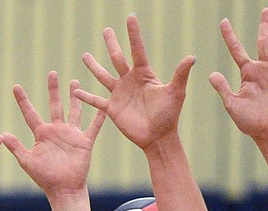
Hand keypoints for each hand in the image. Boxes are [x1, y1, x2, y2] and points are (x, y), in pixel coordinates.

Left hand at [2, 71, 104, 199]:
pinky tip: (104, 104)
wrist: (64, 190)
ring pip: (74, 110)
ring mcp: (71, 134)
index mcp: (42, 134)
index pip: (30, 113)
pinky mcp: (85, 141)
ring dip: (75, 96)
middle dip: (53, 90)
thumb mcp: (27, 161)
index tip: (15, 87)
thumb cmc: (45, 178)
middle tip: (52, 73)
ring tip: (75, 82)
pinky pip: (94, 126)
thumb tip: (1, 135)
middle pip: (55, 105)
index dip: (23, 100)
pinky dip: (100, 115)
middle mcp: (57, 130)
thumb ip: (16, 147)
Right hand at [74, 14, 194, 150]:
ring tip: (85, 55)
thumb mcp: (176, 93)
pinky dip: (86, 96)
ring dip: (94, 67)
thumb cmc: (169, 115)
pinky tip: (75, 90)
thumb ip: (180, 75)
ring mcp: (120, 94)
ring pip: (103, 76)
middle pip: (117, 58)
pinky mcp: (112, 108)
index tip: (130, 17)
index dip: (133, 34)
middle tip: (106, 29)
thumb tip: (191, 57)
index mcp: (143, 74)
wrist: (158, 137)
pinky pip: (96, 101)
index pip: (137, 50)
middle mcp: (130, 81)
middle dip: (112, 43)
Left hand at [208, 8, 267, 146]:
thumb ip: (223, 88)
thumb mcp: (232, 104)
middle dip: (265, 26)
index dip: (229, 36)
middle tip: (267, 10)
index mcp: (248, 73)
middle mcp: (264, 69)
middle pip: (265, 42)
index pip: (237, 50)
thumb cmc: (249, 121)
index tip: (224, 21)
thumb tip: (211, 73)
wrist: (267, 133)